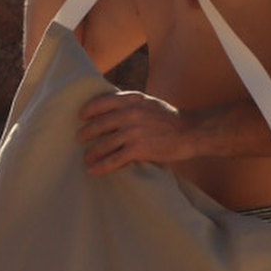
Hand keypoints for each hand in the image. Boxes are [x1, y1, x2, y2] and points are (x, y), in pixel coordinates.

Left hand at [78, 88, 194, 173]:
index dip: (89, 110)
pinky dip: (101, 166)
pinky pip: (114, 160)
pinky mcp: (138, 149)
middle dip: (86, 133)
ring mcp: (133, 132)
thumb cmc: (169, 118)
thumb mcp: (148, 102)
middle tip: (79, 139)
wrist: (190, 132)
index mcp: (132, 100)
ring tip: (86, 159)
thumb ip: (130, 103)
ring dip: (91, 153)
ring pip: (103, 144)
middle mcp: (130, 113)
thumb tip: (110, 109)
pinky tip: (93, 171)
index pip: (103, 102)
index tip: (82, 116)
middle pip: (99, 124)